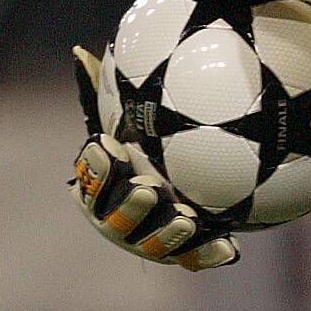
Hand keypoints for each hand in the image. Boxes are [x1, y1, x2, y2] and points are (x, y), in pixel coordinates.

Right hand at [68, 46, 237, 269]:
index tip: (111, 147)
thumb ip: (104, 89)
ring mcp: (146, 240)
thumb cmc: (142, 141)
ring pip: (152, 245)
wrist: (178, 178)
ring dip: (167, 234)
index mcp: (97, 187)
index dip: (98, 168)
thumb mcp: (125, 115)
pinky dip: (207, 253)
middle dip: (129, 207)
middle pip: (115, 220)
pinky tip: (229, 247)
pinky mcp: (179, 253)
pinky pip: (192, 258)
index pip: (90, 179)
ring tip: (186, 218)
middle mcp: (114, 219)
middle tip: (150, 189)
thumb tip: (81, 52)